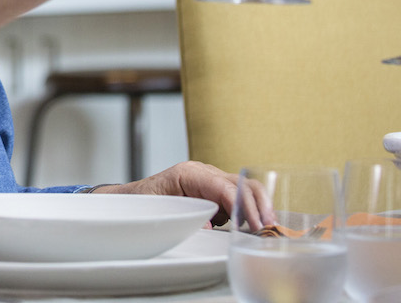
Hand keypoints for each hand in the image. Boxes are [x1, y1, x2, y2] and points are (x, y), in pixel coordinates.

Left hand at [90, 160, 272, 228]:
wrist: (132, 199)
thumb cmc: (142, 202)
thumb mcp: (159, 209)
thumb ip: (184, 216)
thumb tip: (209, 226)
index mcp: (189, 174)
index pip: (224, 186)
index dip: (242, 205)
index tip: (255, 224)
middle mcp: (204, 173)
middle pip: (242, 183)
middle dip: (259, 204)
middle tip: (269, 227)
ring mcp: (211, 180)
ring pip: (245, 188)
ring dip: (259, 206)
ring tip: (267, 227)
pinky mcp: (215, 191)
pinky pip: (239, 197)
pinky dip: (251, 209)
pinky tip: (254, 225)